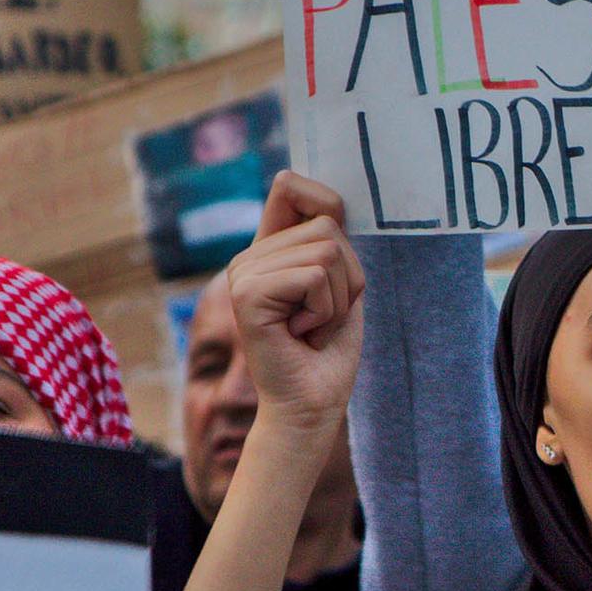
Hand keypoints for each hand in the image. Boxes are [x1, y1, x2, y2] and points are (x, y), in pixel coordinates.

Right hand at [226, 172, 365, 433]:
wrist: (312, 404)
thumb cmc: (328, 351)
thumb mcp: (339, 286)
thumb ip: (330, 244)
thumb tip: (330, 205)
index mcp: (271, 250)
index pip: (291, 186)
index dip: (323, 198)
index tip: (336, 242)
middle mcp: (252, 255)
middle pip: (328, 226)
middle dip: (346, 278)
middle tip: (324, 316)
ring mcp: (244, 272)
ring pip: (326, 251)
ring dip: (338, 298)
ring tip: (313, 326)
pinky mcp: (247, 292)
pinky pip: (314, 276)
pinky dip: (326, 310)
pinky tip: (302, 334)